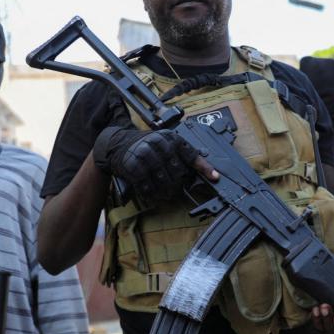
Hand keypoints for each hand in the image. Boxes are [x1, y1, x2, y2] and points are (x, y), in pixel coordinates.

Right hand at [93, 127, 217, 199]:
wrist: (118, 144)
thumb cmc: (147, 147)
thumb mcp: (165, 144)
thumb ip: (182, 155)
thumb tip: (205, 171)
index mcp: (170, 138)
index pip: (192, 154)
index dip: (204, 167)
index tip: (215, 177)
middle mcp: (159, 144)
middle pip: (178, 172)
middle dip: (179, 184)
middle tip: (176, 190)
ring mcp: (145, 154)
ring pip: (164, 181)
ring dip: (166, 192)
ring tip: (166, 196)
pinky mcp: (133, 166)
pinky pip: (147, 186)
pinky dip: (151, 194)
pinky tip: (153, 195)